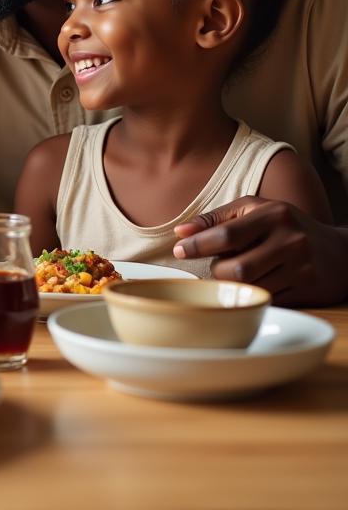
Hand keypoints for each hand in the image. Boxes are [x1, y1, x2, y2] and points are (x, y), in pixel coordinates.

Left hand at [173, 196, 347, 306]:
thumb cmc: (285, 226)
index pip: (226, 234)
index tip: (179, 250)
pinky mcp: (307, 291)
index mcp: (273, 215)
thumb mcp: (254, 210)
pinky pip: (267, 299)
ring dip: (233, 284)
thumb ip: (217, 218)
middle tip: (217, 265)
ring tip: (235, 273)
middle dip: (217, 270)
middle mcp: (290, 240)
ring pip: (249, 287)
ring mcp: (300, 268)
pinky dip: (252, 294)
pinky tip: (254, 284)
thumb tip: (180, 232)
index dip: (197, 244)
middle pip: (235, 268)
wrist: (340, 252)